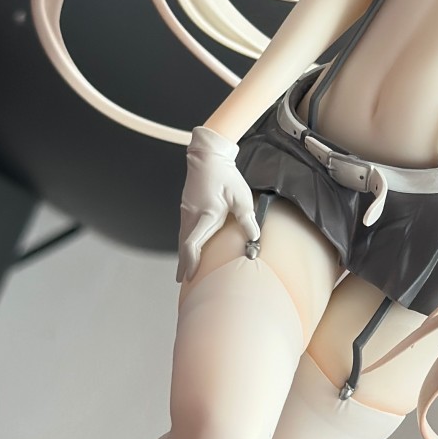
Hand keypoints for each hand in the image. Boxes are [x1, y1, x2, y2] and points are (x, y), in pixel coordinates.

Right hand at [176, 125, 259, 282]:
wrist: (207, 157)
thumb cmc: (225, 176)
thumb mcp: (241, 197)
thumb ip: (247, 218)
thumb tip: (255, 237)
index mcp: (205, 214)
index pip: (193, 243)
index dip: (191, 262)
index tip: (191, 275)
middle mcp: (192, 215)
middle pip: (184, 245)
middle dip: (184, 265)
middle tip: (183, 282)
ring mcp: (187, 212)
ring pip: (182, 238)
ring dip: (183, 255)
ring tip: (183, 270)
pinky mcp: (187, 208)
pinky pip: (184, 231)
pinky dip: (184, 243)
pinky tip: (187, 249)